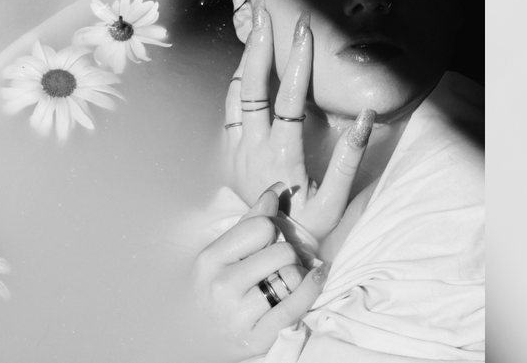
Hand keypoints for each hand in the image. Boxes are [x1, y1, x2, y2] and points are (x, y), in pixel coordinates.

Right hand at [193, 182, 329, 355]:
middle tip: (280, 265)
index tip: (268, 243)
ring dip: (297, 277)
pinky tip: (317, 277)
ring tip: (285, 282)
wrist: (211, 338)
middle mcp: (220, 287)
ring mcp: (238, 315)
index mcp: (210, 260)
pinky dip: (312, 288)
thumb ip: (253, 220)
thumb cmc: (225, 287)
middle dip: (289, 256)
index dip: (272, 232)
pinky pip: (296, 305)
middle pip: (282, 252)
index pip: (261, 227)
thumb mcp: (229, 253)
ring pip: (292, 277)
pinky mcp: (258, 336)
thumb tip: (277, 188)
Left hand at [224, 10, 373, 242]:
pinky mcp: (229, 151)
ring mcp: (237, 148)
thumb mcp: (335, 200)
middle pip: (251, 87)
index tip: (304, 31)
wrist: (271, 248)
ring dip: (247, 59)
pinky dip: (239, 80)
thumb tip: (366, 118)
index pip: (289, 100)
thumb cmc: (310, 224)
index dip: (297, 63)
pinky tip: (248, 62)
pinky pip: (229, 107)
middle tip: (266, 10)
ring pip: (235, 94)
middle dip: (260, 45)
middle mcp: (253, 147)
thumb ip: (350, 158)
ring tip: (256, 25)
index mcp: (281, 156)